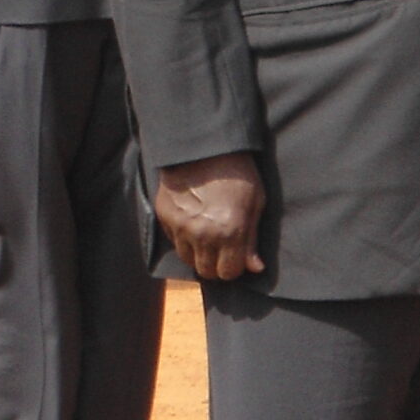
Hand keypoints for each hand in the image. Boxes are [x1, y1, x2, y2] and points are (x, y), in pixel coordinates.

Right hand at [154, 152, 268, 280]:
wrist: (203, 147)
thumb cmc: (237, 173)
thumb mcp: (255, 203)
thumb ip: (252, 239)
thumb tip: (255, 267)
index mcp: (229, 232)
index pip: (228, 272)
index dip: (234, 267)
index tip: (236, 257)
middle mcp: (202, 234)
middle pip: (205, 271)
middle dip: (215, 264)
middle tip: (221, 250)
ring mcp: (179, 225)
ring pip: (187, 258)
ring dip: (198, 252)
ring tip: (206, 235)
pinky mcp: (164, 215)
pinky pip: (173, 240)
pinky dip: (183, 237)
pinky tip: (192, 220)